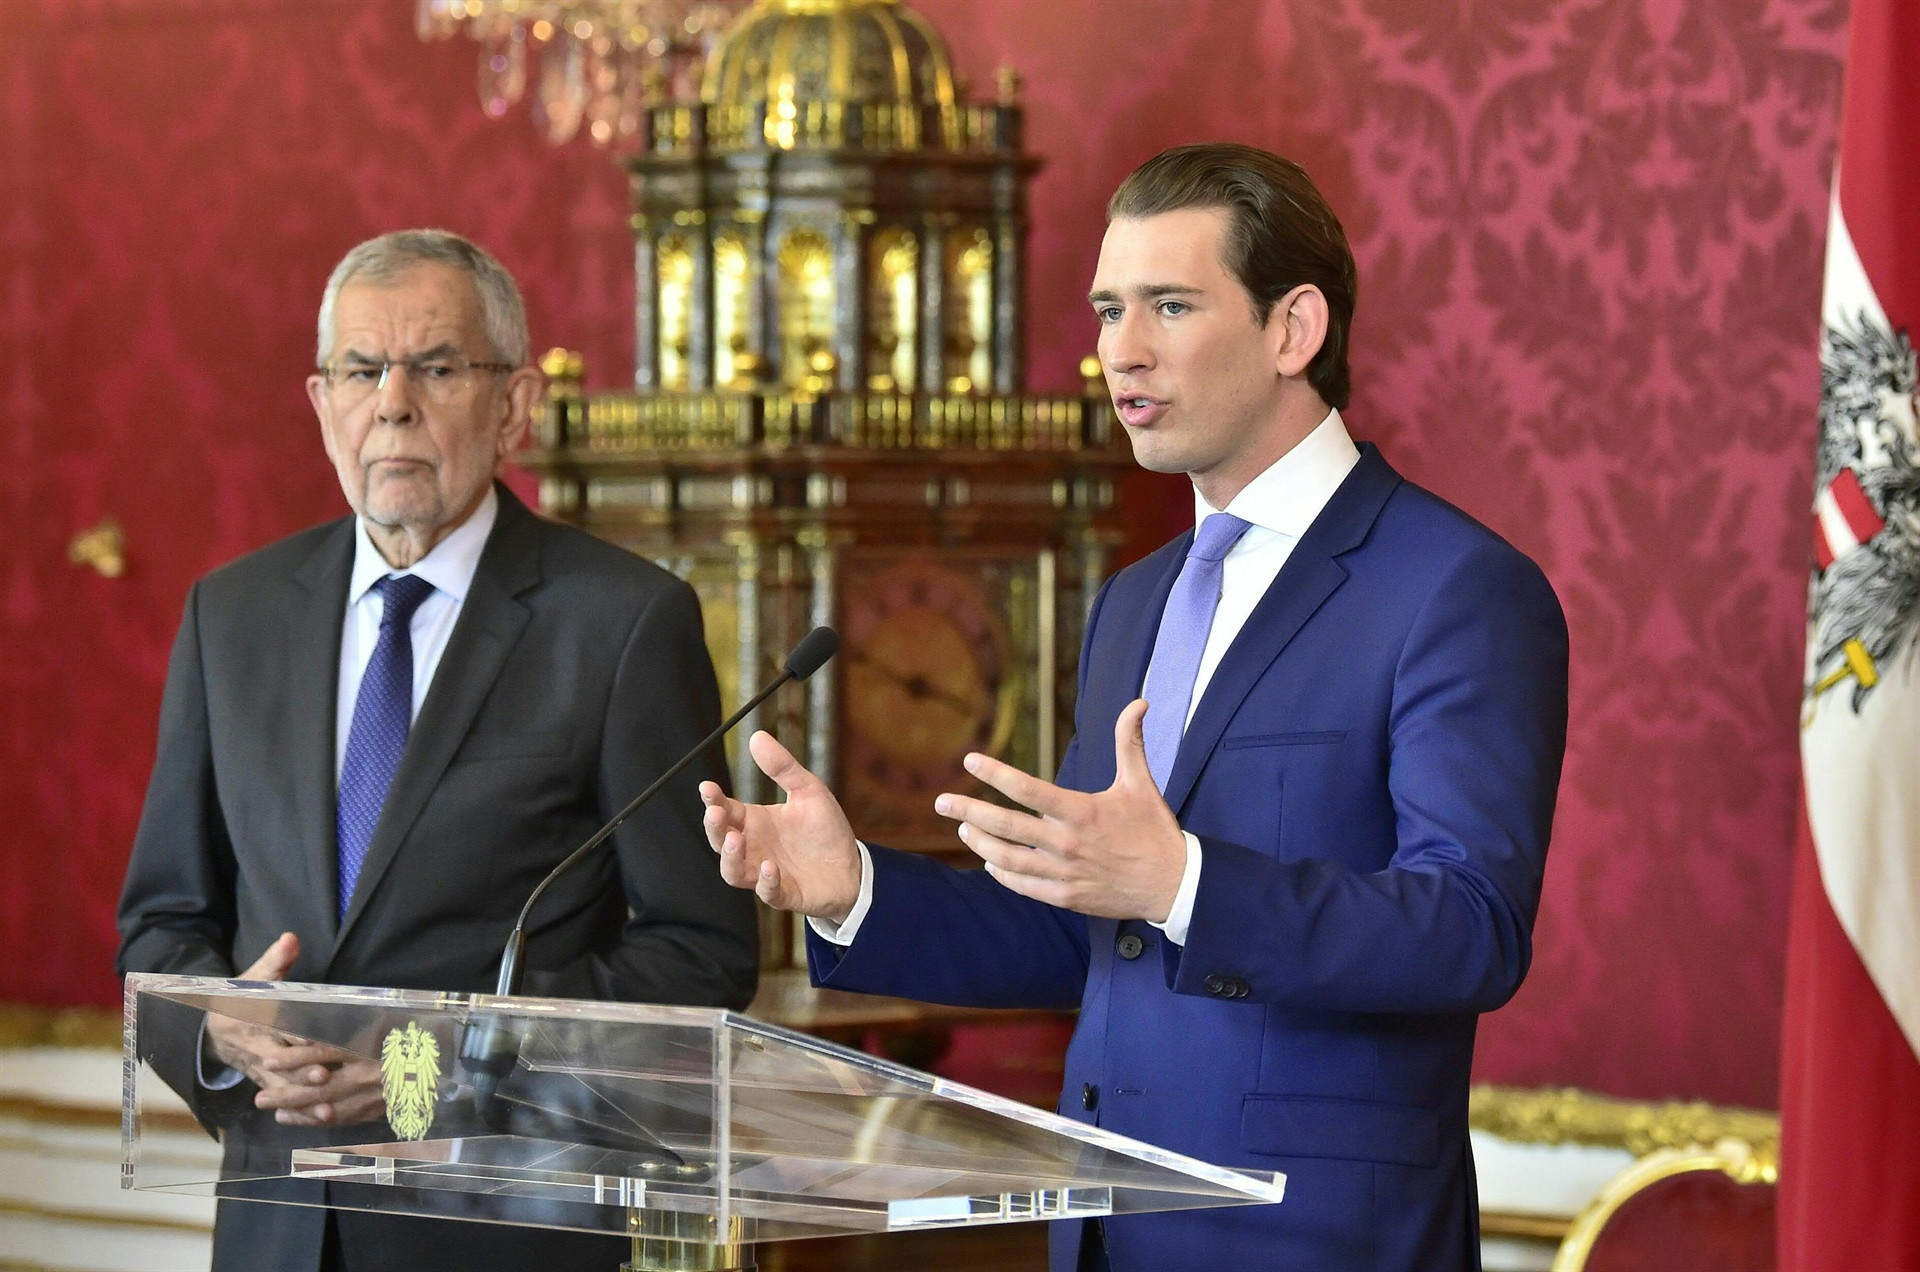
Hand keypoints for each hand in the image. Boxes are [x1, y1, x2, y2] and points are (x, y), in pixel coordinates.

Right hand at [205, 933, 385, 1127]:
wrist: (212, 1029)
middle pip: (278, 1061)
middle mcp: (255, 1047)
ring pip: (280, 1085)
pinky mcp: (264, 1082)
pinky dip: (297, 1110)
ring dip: (302, 1098)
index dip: (293, 1033)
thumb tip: (291, 938)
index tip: (312, 1039)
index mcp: (253, 1018)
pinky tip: (320, 1121)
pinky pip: (279, 1098)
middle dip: (299, 1070)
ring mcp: (259, 1067)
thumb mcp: (254, 978)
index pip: (274, 1026)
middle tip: (323, 1077)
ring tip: (326, 1110)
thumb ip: (275, 960)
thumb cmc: (242, 998)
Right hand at [701, 730, 862, 922]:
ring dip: (730, 858)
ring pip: (733, 871)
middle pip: (721, 841)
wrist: (852, 866)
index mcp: (755, 822)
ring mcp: (765, 873)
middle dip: (715, 828)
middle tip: (717, 814)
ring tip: (737, 840)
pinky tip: (770, 867)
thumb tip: (757, 736)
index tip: (707, 787)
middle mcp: (754, 848)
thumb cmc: (824, 830)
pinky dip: (766, 882)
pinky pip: (767, 892)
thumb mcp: (808, 790)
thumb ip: (782, 767)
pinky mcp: (784, 893)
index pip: (725, 810)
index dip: (713, 801)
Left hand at [935, 698, 1186, 920]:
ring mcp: (1062, 874)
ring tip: (963, 828)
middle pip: (1004, 825)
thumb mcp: (1141, 783)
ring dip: (980, 842)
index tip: (970, 761)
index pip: (1026, 789)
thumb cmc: (1154, 830)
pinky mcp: (1065, 897)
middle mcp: (1066, 843)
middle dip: (968, 811)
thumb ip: (1130, 742)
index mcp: (1080, 811)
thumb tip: (1139, 702)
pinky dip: (1001, 874)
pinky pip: (1022, 885)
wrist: (1173, 884)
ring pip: (1006, 858)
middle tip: (940, 802)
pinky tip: (991, 863)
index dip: (994, 773)